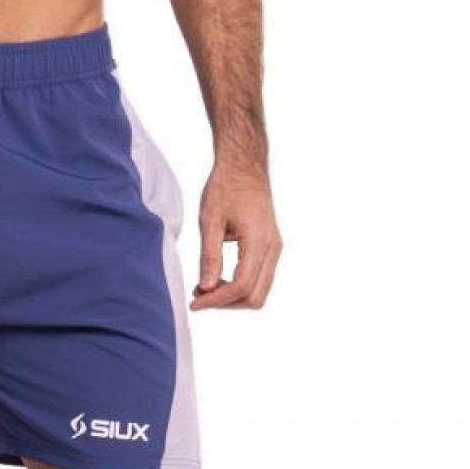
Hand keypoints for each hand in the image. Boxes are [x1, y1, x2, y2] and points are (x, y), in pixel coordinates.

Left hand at [191, 165, 281, 310]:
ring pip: (258, 292)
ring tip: (206, 288)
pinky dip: (239, 287)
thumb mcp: (210, 221)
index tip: (195, 302)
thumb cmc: (226, 186)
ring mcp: (274, 249)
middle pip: (255, 297)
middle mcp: (272, 248)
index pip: (241, 286)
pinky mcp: (270, 248)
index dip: (217, 300)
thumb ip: (210, 257)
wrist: (244, 165)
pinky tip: (218, 280)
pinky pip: (259, 280)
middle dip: (226, 303)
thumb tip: (206, 289)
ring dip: (232, 297)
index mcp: (259, 241)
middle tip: (200, 296)